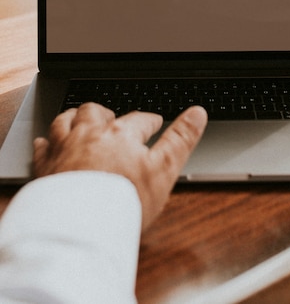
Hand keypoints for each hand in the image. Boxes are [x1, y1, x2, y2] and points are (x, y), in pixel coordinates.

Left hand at [32, 103, 207, 230]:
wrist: (78, 225)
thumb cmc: (122, 200)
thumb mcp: (164, 170)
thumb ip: (181, 140)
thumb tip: (198, 114)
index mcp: (121, 135)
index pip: (139, 120)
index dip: (149, 120)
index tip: (153, 121)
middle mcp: (91, 134)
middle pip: (97, 113)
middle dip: (107, 113)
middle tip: (112, 118)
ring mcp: (65, 148)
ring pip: (67, 120)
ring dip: (75, 117)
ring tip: (80, 118)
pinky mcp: (45, 165)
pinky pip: (43, 145)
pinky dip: (47, 140)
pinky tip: (48, 141)